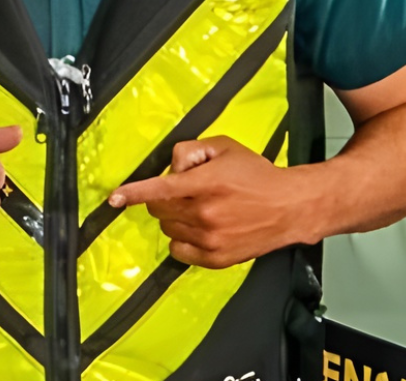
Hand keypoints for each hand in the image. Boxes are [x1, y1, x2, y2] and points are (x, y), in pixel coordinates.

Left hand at [109, 135, 306, 268]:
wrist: (291, 206)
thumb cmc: (256, 174)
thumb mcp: (223, 147)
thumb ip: (189, 150)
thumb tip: (170, 168)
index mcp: (205, 183)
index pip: (159, 190)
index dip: (133, 194)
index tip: (114, 198)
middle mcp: (205, 213)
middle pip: (158, 210)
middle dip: (162, 200)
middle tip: (185, 193)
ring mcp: (211, 239)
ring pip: (168, 229)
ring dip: (174, 219)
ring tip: (200, 210)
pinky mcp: (217, 258)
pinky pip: (179, 251)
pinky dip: (181, 241)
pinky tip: (198, 230)